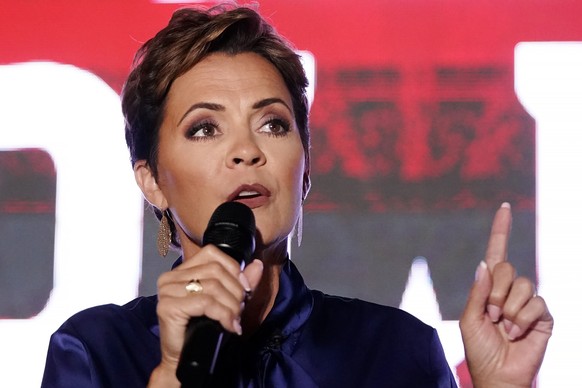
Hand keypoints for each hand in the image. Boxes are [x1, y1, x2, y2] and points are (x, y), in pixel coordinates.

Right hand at [148, 246, 263, 386]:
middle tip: (240, 310)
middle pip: (215, 270)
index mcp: (181, 271)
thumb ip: (241, 282)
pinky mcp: (168, 307)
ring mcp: (167, 291)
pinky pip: (205, 303)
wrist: (184, 360)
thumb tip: (257, 264)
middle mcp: (170, 277)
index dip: (233, 268)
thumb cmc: (203, 330)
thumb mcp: (227, 301)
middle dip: (235, 290)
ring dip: (231, 305)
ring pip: (212, 286)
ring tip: (234, 319)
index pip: (212, 253)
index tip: (244, 289)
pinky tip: (228, 326)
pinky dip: (223, 314)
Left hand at [460, 203, 552, 386]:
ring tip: (505, 328)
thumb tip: (485, 263)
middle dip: (495, 293)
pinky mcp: (544, 316)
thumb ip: (478, 292)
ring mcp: (528, 302)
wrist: (497, 375)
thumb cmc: (479, 350)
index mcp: (490, 288)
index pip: (497, 253)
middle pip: (506, 268)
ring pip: (524, 285)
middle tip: (492, 316)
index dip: (501, 230)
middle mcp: (510, 290)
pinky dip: (523, 319)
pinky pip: (537, 303)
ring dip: (509, 309)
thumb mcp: (469, 319)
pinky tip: (517, 334)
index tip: (504, 207)